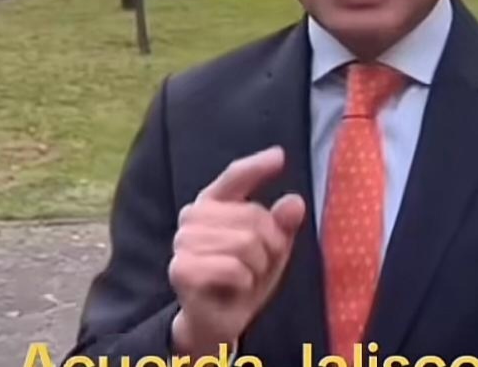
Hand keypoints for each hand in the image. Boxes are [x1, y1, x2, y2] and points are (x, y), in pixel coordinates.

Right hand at [169, 146, 304, 357]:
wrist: (217, 321)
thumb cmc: (244, 276)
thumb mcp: (272, 247)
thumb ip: (283, 223)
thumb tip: (295, 203)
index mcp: (214, 202)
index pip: (236, 176)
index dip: (257, 166)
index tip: (280, 156)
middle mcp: (193, 215)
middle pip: (253, 216)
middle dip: (270, 244)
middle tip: (261, 264)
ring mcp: (183, 241)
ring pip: (246, 243)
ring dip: (258, 266)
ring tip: (247, 277)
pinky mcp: (182, 268)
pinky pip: (234, 268)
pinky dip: (245, 282)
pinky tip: (236, 288)